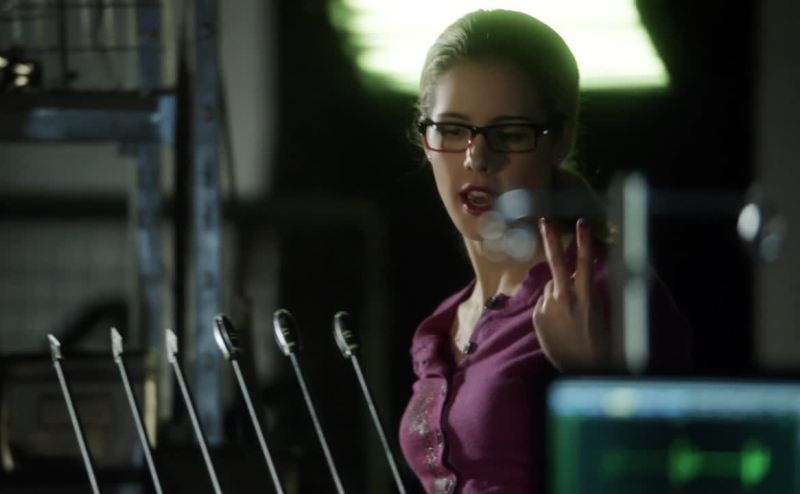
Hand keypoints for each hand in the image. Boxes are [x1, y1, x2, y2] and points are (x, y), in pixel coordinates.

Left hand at [532, 218, 608, 371]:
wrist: (582, 368)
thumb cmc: (597, 339)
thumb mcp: (598, 311)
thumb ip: (584, 290)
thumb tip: (572, 274)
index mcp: (586, 298)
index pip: (585, 264)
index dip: (583, 242)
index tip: (582, 223)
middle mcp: (564, 300)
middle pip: (557, 264)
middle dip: (551, 240)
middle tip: (544, 220)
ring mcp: (548, 308)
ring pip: (551, 288)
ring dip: (559, 295)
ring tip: (570, 318)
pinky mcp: (537, 316)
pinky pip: (544, 303)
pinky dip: (551, 308)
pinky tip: (560, 325)